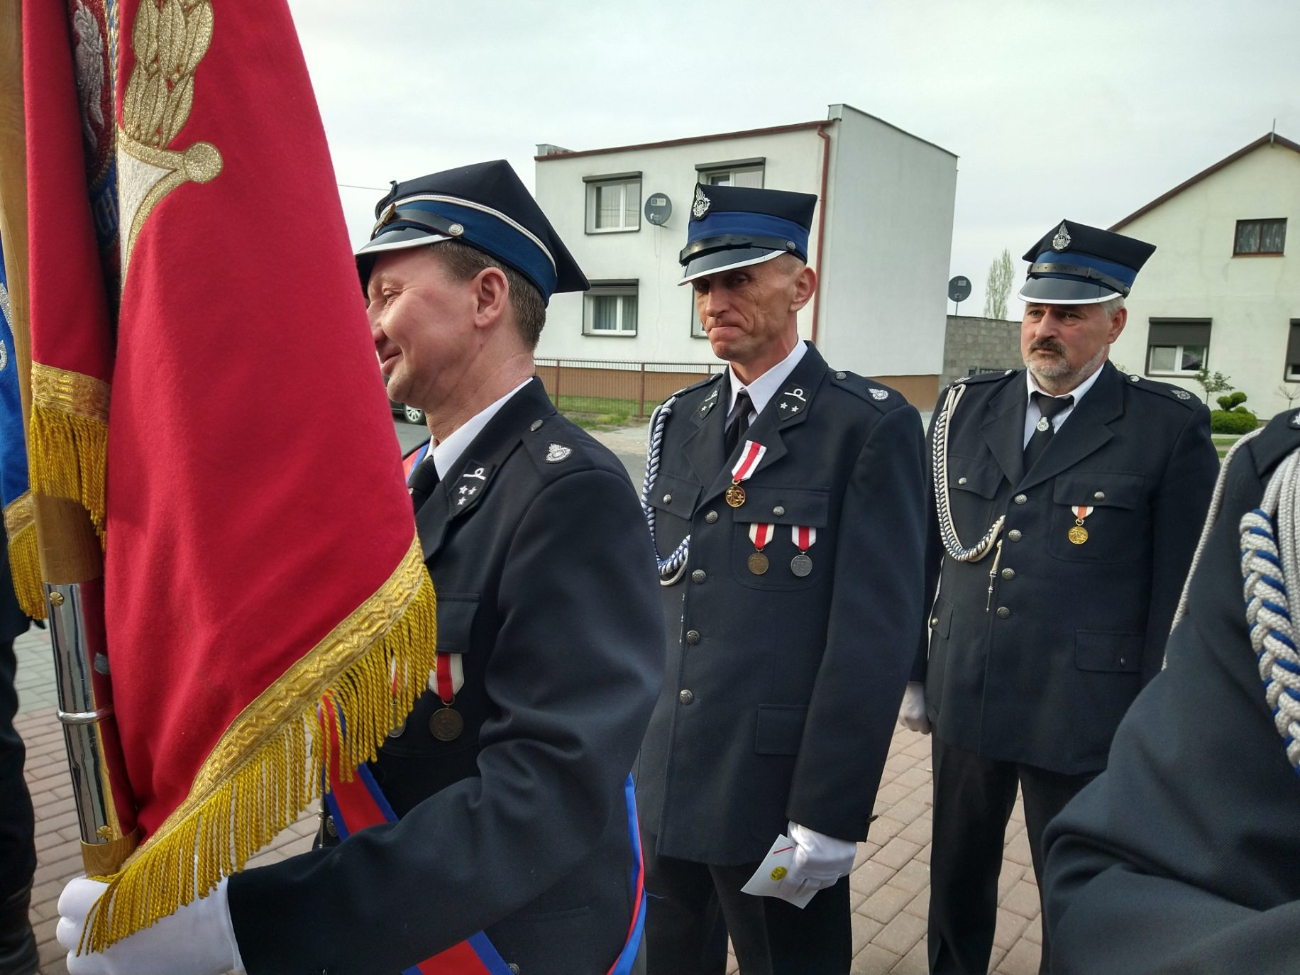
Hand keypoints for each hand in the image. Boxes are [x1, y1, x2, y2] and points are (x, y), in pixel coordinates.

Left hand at [57, 877, 243, 974]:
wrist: (229, 923)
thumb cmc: (197, 889)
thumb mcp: (160, 869)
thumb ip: (126, 876)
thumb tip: (108, 878)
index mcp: (105, 903)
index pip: (67, 898)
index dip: (84, 890)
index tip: (103, 886)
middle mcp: (101, 939)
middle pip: (66, 932)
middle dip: (83, 919)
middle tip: (109, 909)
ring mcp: (114, 966)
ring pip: (78, 960)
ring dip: (90, 947)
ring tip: (116, 935)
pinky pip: (103, 974)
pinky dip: (110, 963)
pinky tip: (135, 951)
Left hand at [777, 822, 857, 900]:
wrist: (835, 814)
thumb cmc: (810, 821)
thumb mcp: (795, 833)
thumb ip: (792, 847)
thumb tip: (791, 856)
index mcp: (802, 863)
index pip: (792, 883)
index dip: (787, 889)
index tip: (783, 893)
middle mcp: (818, 871)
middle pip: (807, 886)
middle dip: (799, 890)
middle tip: (795, 892)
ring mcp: (834, 869)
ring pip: (822, 885)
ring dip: (814, 886)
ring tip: (809, 886)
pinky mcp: (846, 864)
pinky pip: (836, 876)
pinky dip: (829, 877)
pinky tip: (825, 877)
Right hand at [897, 681, 930, 733]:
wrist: (911, 681)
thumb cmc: (924, 691)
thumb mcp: (931, 705)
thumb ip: (932, 717)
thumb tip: (935, 722)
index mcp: (919, 719)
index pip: (925, 731)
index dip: (929, 724)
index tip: (930, 716)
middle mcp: (908, 721)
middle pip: (916, 728)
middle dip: (920, 722)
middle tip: (922, 710)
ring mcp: (901, 718)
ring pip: (909, 724)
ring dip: (912, 719)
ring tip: (915, 708)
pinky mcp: (896, 714)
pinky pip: (903, 719)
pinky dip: (906, 715)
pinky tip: (909, 707)